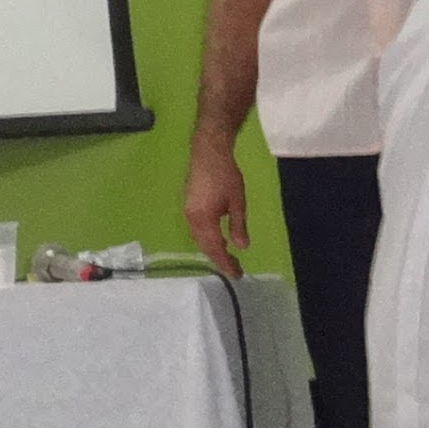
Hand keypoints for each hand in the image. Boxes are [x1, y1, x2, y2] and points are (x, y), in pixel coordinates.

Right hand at [180, 137, 250, 275]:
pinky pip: (196, 231)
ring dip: (212, 249)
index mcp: (204, 220)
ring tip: (227, 256)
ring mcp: (187, 213)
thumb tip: (241, 247)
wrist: (207, 153)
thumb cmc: (226, 176)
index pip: (215, 248)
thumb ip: (238, 226)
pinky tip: (217, 239)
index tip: (237, 274)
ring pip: (198, 239)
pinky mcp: (188, 207)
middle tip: (235, 268)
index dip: (225, 263)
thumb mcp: (237, 202)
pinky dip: (206, 240)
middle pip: (204, 247)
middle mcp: (192, 220)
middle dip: (218, 259)